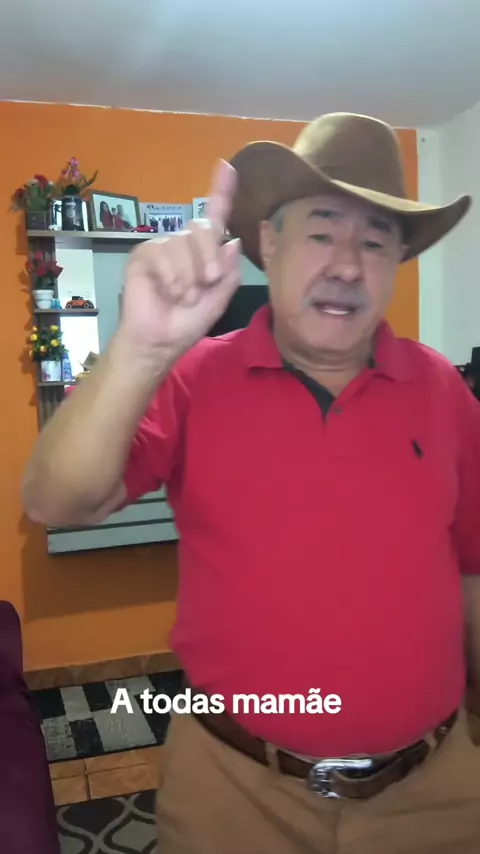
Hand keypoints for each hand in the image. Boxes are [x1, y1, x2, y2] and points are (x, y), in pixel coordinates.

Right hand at [119, 159, 240, 357]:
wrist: (160, 342)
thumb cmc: (187, 322)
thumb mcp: (218, 299)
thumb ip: (228, 272)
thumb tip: (232, 241)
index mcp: (204, 252)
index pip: (214, 216)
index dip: (221, 191)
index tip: (227, 166)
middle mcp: (184, 243)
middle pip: (203, 226)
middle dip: (209, 256)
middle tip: (206, 282)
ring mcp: (162, 247)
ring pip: (184, 242)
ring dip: (188, 276)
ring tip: (182, 297)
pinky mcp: (143, 254)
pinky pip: (163, 253)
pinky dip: (172, 277)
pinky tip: (168, 292)